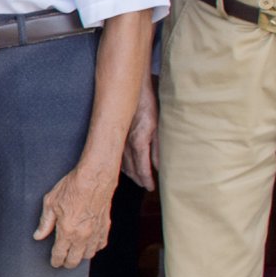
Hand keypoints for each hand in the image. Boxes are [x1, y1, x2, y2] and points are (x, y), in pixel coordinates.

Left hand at [33, 161, 116, 268]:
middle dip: (67, 263)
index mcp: (67, 231)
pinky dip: (94, 248)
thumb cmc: (72, 187)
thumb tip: (38, 236)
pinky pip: (100, 244)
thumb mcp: (51, 202)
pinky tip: (89, 245)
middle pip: (74, 260)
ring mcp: (96, 232)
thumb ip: (45, 222)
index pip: (59, 254)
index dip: (55, 261)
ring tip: (75, 254)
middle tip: (63, 262)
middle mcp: (82, 235)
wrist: (95, 177)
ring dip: (81, 256)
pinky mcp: (105, 226)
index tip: (54, 263)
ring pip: (89, 254)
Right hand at [122, 75, 158, 190]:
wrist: (130, 88)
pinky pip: (117, 154)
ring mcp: (118, 139)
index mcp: (138, 143)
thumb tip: (160, 165)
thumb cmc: (148, 104)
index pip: (142, 168)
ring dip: (130, 172)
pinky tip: (124, 165)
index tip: (151, 188)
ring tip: (137, 178)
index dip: (147, 180)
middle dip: (138, 179)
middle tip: (146, 186)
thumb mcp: (158, 126)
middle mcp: (125, 144)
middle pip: (130, 168)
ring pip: (121, 163)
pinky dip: (121, 163)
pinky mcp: (116, 134)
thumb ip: (158, 147)